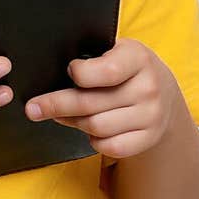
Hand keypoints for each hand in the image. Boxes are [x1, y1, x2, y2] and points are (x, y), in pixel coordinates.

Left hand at [24, 37, 182, 159]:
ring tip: (64, 114)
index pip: (105, 71)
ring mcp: (151, 116)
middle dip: (56, 105)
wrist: (164, 93)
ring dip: (73, 122)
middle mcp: (149, 87)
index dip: (79, 73)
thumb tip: (50, 73)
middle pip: (91, 104)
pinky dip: (94, 140)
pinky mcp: (148, 138)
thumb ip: (92, 58)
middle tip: (33, 108)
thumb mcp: (116, 51)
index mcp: (138, 58)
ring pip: (96, 127)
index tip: (68, 71)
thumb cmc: (128, 69)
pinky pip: (109, 146)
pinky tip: (90, 130)